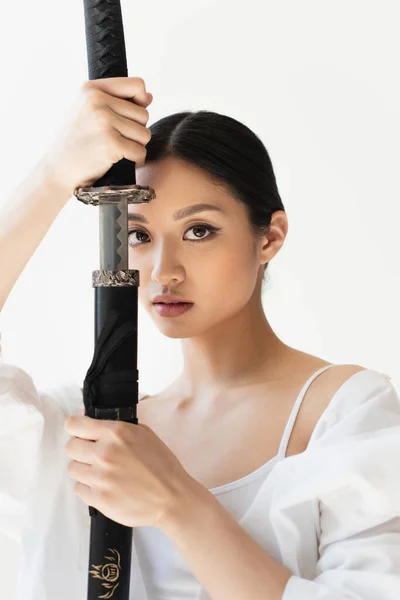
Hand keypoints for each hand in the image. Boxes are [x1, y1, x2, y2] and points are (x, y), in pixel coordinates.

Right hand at [44, 76, 152, 191]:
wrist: (57, 169)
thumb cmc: (74, 142)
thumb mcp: (87, 111)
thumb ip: (117, 101)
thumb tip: (149, 97)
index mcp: (91, 88)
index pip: (136, 85)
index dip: (142, 101)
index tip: (133, 116)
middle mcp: (97, 101)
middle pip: (143, 114)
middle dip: (136, 130)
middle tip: (118, 139)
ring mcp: (104, 122)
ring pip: (144, 133)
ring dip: (137, 145)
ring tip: (119, 149)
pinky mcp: (111, 143)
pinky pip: (140, 151)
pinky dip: (136, 159)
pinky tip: (123, 161)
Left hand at [64, 410, 193, 529]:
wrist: (172, 498)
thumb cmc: (161, 466)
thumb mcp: (143, 434)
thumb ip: (115, 426)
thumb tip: (88, 418)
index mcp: (116, 433)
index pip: (74, 424)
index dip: (76, 428)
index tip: (79, 432)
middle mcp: (105, 453)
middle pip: (70, 447)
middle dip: (80, 450)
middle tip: (94, 455)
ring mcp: (100, 477)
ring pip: (73, 468)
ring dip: (85, 469)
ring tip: (102, 472)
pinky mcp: (99, 499)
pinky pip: (79, 489)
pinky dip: (89, 488)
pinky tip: (105, 486)